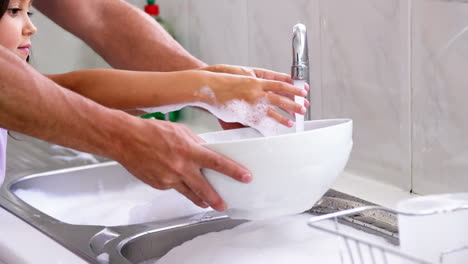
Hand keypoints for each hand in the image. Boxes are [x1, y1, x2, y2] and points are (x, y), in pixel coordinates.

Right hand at [115, 118, 251, 210]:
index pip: (217, 162)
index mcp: (189, 150)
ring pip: (189, 193)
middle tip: (224, 205)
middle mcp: (180, 167)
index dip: (234, 171)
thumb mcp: (180, 131)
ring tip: (206, 203)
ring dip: (199, 199)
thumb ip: (195, 143)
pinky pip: (173, 188)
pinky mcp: (158, 185)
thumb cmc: (150, 131)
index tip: (245, 177)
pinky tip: (175, 180)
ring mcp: (168, 178)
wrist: (124, 139)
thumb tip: (206, 152)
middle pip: (204, 188)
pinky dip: (177, 185)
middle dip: (216, 199)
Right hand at [201, 64, 309, 124]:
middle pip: (280, 96)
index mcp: (255, 79)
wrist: (206, 86)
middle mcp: (256, 89)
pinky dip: (270, 124)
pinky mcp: (244, 112)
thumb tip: (264, 86)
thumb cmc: (220, 80)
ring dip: (285, 114)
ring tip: (294, 119)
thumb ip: (253, 83)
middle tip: (304, 107)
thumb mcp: (240, 76)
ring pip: (273, 108)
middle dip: (293, 102)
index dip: (292, 87)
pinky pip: (261, 120)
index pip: (279, 83)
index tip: (303, 90)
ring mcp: (250, 101)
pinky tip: (277, 127)